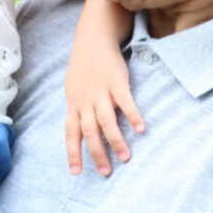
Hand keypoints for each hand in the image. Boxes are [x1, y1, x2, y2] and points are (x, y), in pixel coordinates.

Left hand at [64, 43, 144, 176]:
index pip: (71, 134)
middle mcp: (85, 101)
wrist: (92, 39)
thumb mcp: (74, 91)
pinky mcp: (116, 82)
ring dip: (115, 140)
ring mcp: (100, 91)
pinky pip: (125, 102)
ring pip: (106, 120)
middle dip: (97, 153)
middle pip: (89, 132)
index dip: (73, 153)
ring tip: (126, 157)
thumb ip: (77, 111)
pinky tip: (141, 129)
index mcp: (74, 105)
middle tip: (106, 172)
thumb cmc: (83, 68)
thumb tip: (79, 134)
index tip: (77, 173)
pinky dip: (132, 116)